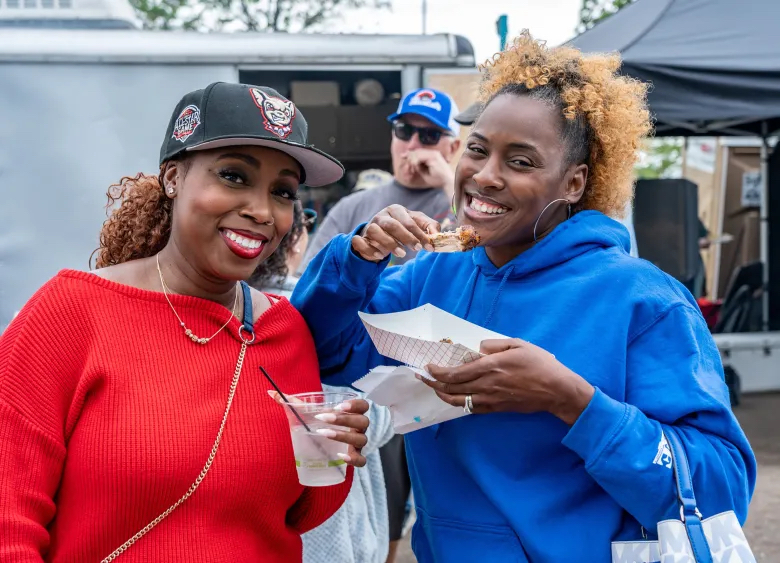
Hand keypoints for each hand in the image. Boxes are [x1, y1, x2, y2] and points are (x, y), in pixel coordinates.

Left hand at [268, 392, 369, 467]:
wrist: (324, 444)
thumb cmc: (318, 424)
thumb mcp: (308, 412)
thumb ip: (292, 402)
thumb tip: (270, 392)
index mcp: (352, 412)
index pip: (363, 405)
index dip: (355, 404)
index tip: (338, 405)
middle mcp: (359, 427)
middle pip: (362, 421)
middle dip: (343, 419)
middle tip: (323, 418)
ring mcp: (358, 443)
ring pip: (361, 439)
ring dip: (343, 436)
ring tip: (324, 434)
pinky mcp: (355, 458)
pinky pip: (361, 460)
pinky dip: (354, 459)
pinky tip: (340, 456)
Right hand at [351, 204, 438, 261]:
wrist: (377, 238)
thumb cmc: (399, 231)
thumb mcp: (415, 226)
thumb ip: (428, 227)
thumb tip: (436, 235)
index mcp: (396, 210)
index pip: (410, 221)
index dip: (421, 234)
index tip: (429, 246)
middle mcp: (381, 216)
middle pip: (393, 225)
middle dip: (406, 237)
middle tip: (417, 249)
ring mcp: (369, 226)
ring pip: (376, 231)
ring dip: (389, 243)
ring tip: (401, 253)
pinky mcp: (360, 238)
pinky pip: (361, 242)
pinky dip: (370, 250)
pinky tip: (380, 256)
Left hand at [404, 149, 454, 188]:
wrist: (447, 182)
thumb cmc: (437, 179)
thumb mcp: (424, 172)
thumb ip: (418, 166)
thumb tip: (411, 163)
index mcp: (432, 155)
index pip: (419, 152)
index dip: (410, 153)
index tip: (402, 156)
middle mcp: (433, 153)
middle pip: (417, 151)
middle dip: (409, 155)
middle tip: (403, 158)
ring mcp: (434, 154)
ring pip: (418, 153)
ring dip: (412, 159)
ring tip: (411, 167)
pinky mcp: (434, 157)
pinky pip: (421, 157)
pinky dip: (416, 161)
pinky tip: (415, 166)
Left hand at [418, 339, 594, 424]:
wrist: (556, 390)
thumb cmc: (539, 364)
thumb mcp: (518, 344)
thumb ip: (495, 345)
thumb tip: (478, 348)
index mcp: (490, 367)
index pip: (456, 372)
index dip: (438, 371)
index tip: (429, 366)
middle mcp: (486, 385)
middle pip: (452, 387)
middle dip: (434, 382)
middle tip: (423, 376)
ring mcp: (490, 399)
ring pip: (458, 400)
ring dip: (442, 394)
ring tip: (433, 387)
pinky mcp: (496, 408)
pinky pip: (471, 408)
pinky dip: (458, 403)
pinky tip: (453, 397)